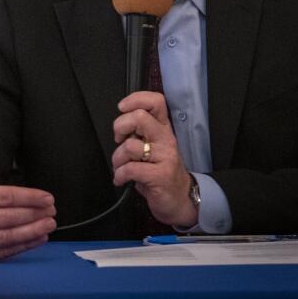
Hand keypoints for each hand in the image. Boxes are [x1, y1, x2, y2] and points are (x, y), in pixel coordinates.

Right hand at [0, 151, 56, 261]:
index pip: (4, 197)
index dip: (28, 197)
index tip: (47, 197)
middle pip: (8, 217)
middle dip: (34, 214)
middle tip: (52, 210)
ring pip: (7, 236)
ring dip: (33, 231)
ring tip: (50, 224)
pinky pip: (3, 252)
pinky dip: (24, 246)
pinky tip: (39, 238)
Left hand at [111, 91, 197, 227]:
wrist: (180, 200)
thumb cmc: (161, 172)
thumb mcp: (153, 148)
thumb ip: (139, 134)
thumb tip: (120, 126)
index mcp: (163, 129)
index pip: (156, 101)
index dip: (136, 99)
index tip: (122, 108)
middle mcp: (166, 139)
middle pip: (139, 117)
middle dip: (120, 126)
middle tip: (119, 139)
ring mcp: (165, 157)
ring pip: (130, 145)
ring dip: (117, 158)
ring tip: (120, 167)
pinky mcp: (160, 175)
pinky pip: (130, 169)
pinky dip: (120, 175)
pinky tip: (121, 179)